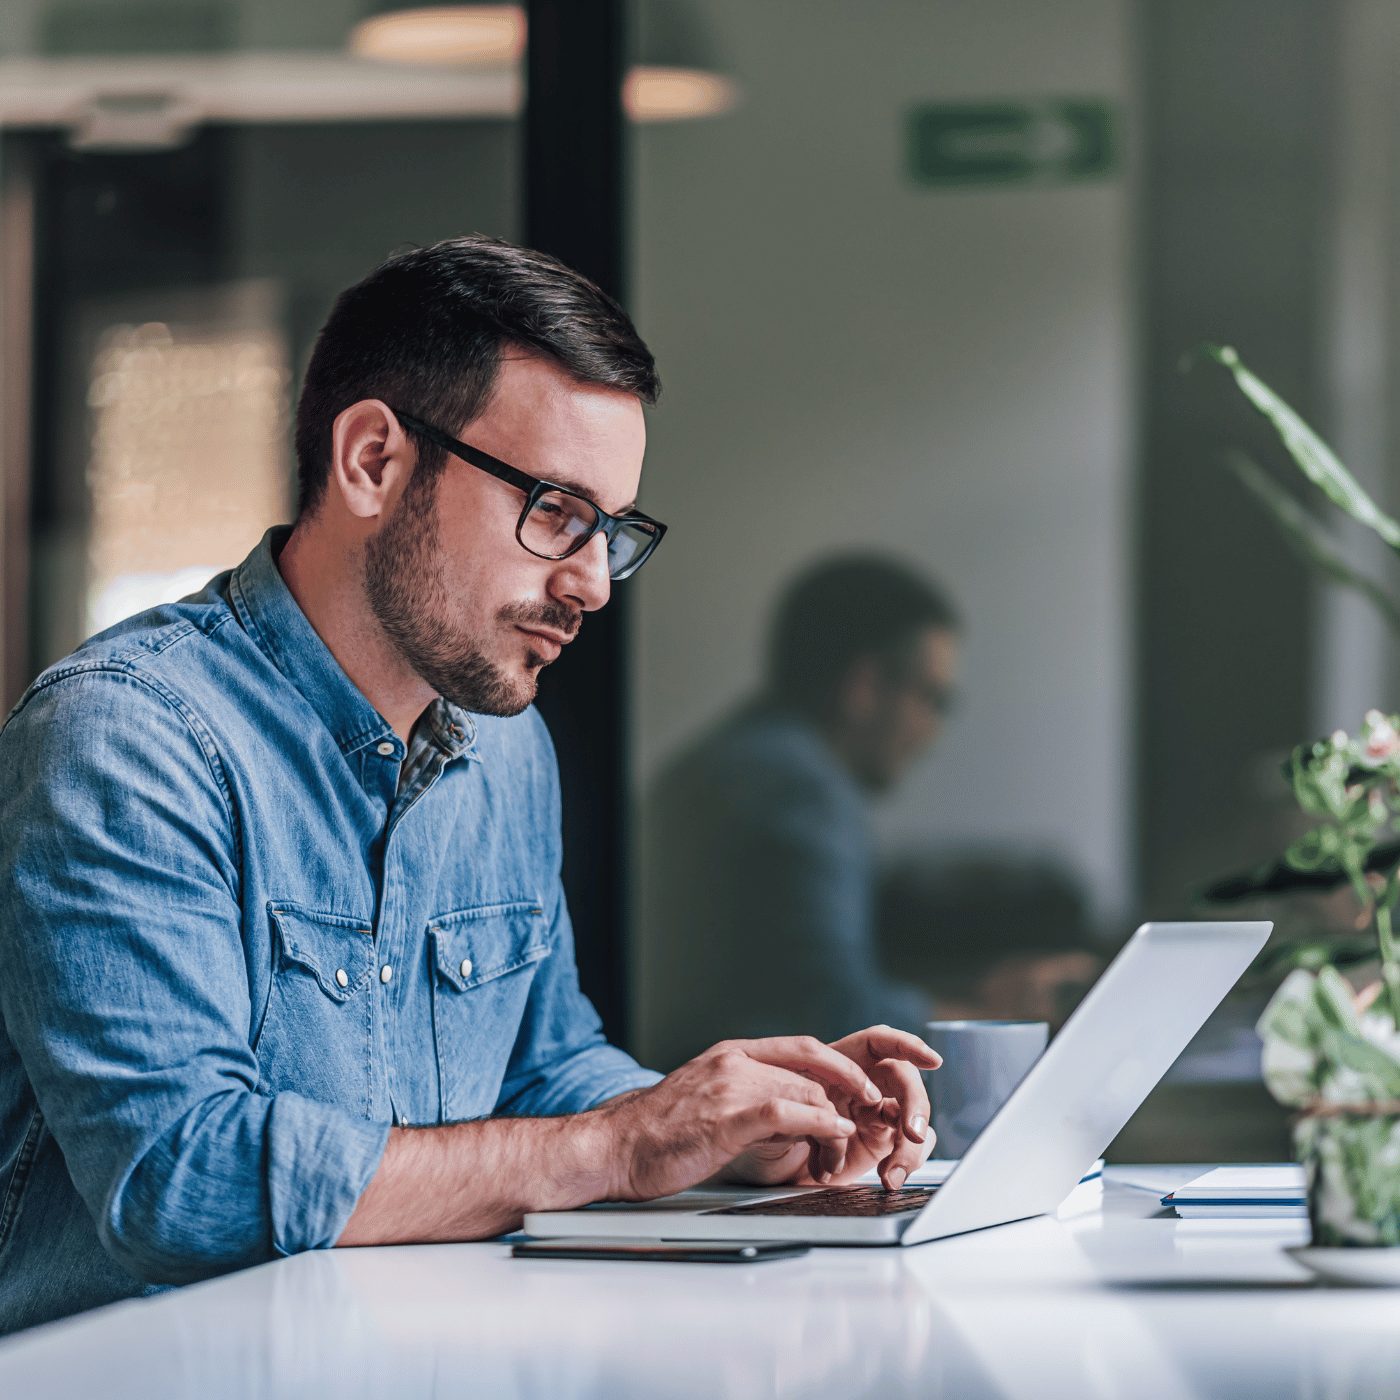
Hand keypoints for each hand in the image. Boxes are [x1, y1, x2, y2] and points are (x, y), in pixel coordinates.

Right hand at [597, 1036, 889, 1201]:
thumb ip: (745, 1097)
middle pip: (811, 1073)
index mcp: (730, 1055)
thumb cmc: (655, 1133)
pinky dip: (818, 1126)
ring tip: (834, 1156)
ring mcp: (729, 1087)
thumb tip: (788, 1115)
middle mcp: (733, 1062)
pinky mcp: (726, 1117)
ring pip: (806, 1092)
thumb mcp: (706, 1100)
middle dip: (843, 1102)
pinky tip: (828, 1142)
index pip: (802, 1046)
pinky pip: (788, 1114)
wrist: (612, 1146)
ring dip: (833, 1126)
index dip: (840, 1066)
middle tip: (854, 1133)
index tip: (863, 1087)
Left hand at [725, 1025, 941, 1190]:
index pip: (879, 1042)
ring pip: (914, 1118)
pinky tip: (889, 1178)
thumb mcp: (777, 1107)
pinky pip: (910, 1148)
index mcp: (841, 1062)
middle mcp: (864, 1085)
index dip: (907, 1044)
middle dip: (915, 1104)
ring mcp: (874, 1115)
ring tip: (892, 1172)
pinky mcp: (880, 1145)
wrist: (761, 1166)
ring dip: (911, 1145)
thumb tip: (829, 1118)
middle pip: (904, 1081)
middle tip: (911, 1132)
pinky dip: (906, 1163)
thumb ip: (803, 1105)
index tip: (932, 1060)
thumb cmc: (767, 1124)